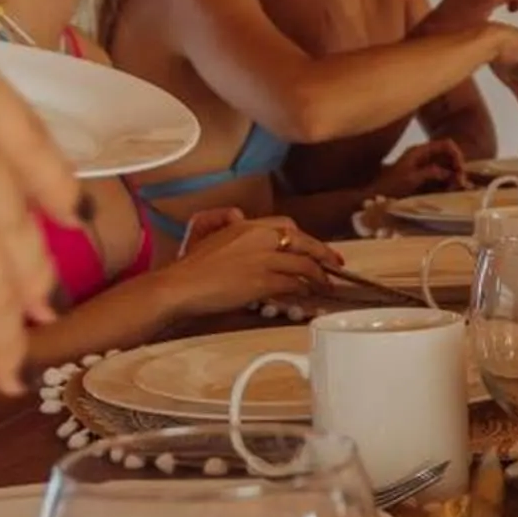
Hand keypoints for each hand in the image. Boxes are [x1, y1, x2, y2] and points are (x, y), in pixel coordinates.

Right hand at [159, 216, 337, 314]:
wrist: (181, 286)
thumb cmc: (192, 268)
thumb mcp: (215, 238)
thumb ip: (235, 232)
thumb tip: (241, 222)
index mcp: (247, 225)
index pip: (288, 226)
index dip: (308, 238)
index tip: (317, 247)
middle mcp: (259, 238)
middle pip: (303, 242)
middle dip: (324, 254)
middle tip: (336, 265)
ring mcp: (263, 259)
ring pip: (303, 264)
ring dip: (319, 277)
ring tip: (326, 285)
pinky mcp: (263, 281)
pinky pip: (293, 283)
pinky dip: (305, 289)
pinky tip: (308, 294)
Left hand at [372, 139, 464, 199]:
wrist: (377, 195)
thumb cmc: (391, 186)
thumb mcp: (411, 178)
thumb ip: (430, 172)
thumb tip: (448, 172)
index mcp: (420, 151)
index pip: (445, 145)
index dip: (456, 154)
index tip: (460, 169)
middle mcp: (424, 156)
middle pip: (448, 155)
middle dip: (457, 167)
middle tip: (460, 182)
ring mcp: (424, 165)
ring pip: (446, 166)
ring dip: (453, 175)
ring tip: (455, 187)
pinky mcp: (424, 176)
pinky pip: (441, 175)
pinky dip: (447, 181)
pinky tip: (449, 189)